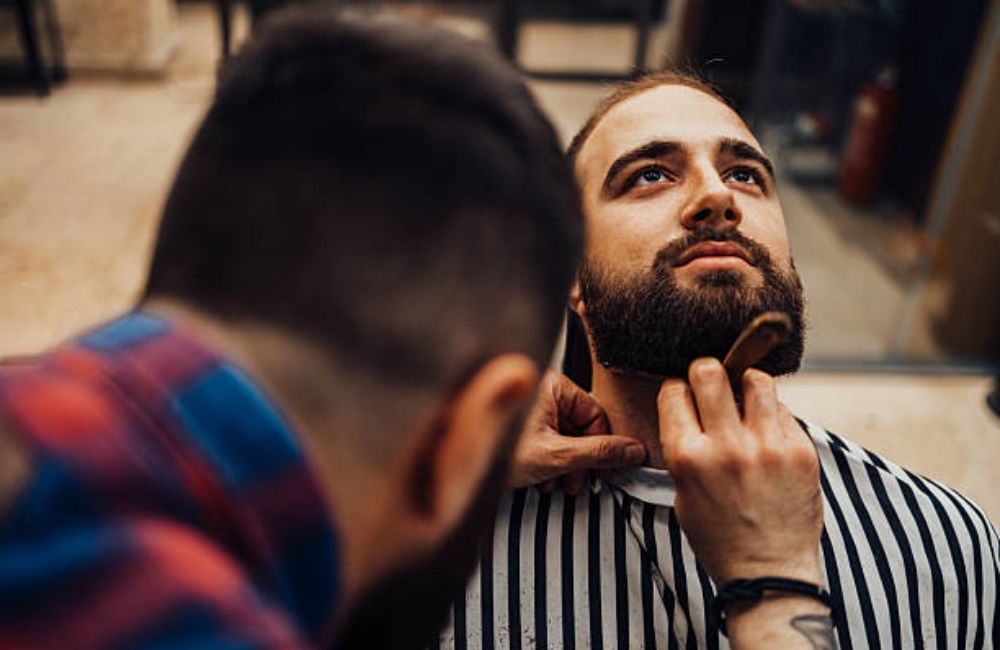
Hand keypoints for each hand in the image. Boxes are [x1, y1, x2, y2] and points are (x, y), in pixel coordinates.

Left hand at [509, 371, 645, 493]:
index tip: (607, 473)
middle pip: (581, 427)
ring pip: (566, 436)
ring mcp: (531, 407)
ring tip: (558, 487)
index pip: (595, 414)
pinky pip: (550, 440)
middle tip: (578, 485)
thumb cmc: (500, 453)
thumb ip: (598, 453)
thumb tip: (634, 451)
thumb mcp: (556, 456)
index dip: (605, 446)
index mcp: (551, 385)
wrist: (457, 471)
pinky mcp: (522, 424)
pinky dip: (551, 463)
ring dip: (567, 466)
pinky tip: (543, 482)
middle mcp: (541, 390)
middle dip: (581, 461)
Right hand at [657, 358, 822, 584]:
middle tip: (712, 384)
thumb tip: (691, 404)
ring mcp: (768, 447)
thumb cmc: (720, 536)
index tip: (684, 396)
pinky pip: (784, 410)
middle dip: (706, 372)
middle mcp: (727, 447)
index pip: (675, 391)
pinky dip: (772, 415)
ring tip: (746, 402)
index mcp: (688, 458)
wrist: (768, 573)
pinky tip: (767, 435)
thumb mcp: (683, 493)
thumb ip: (685, 446)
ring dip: (745, 384)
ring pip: (755, 379)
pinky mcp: (800, 451)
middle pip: (710, 371)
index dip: (677, 389)